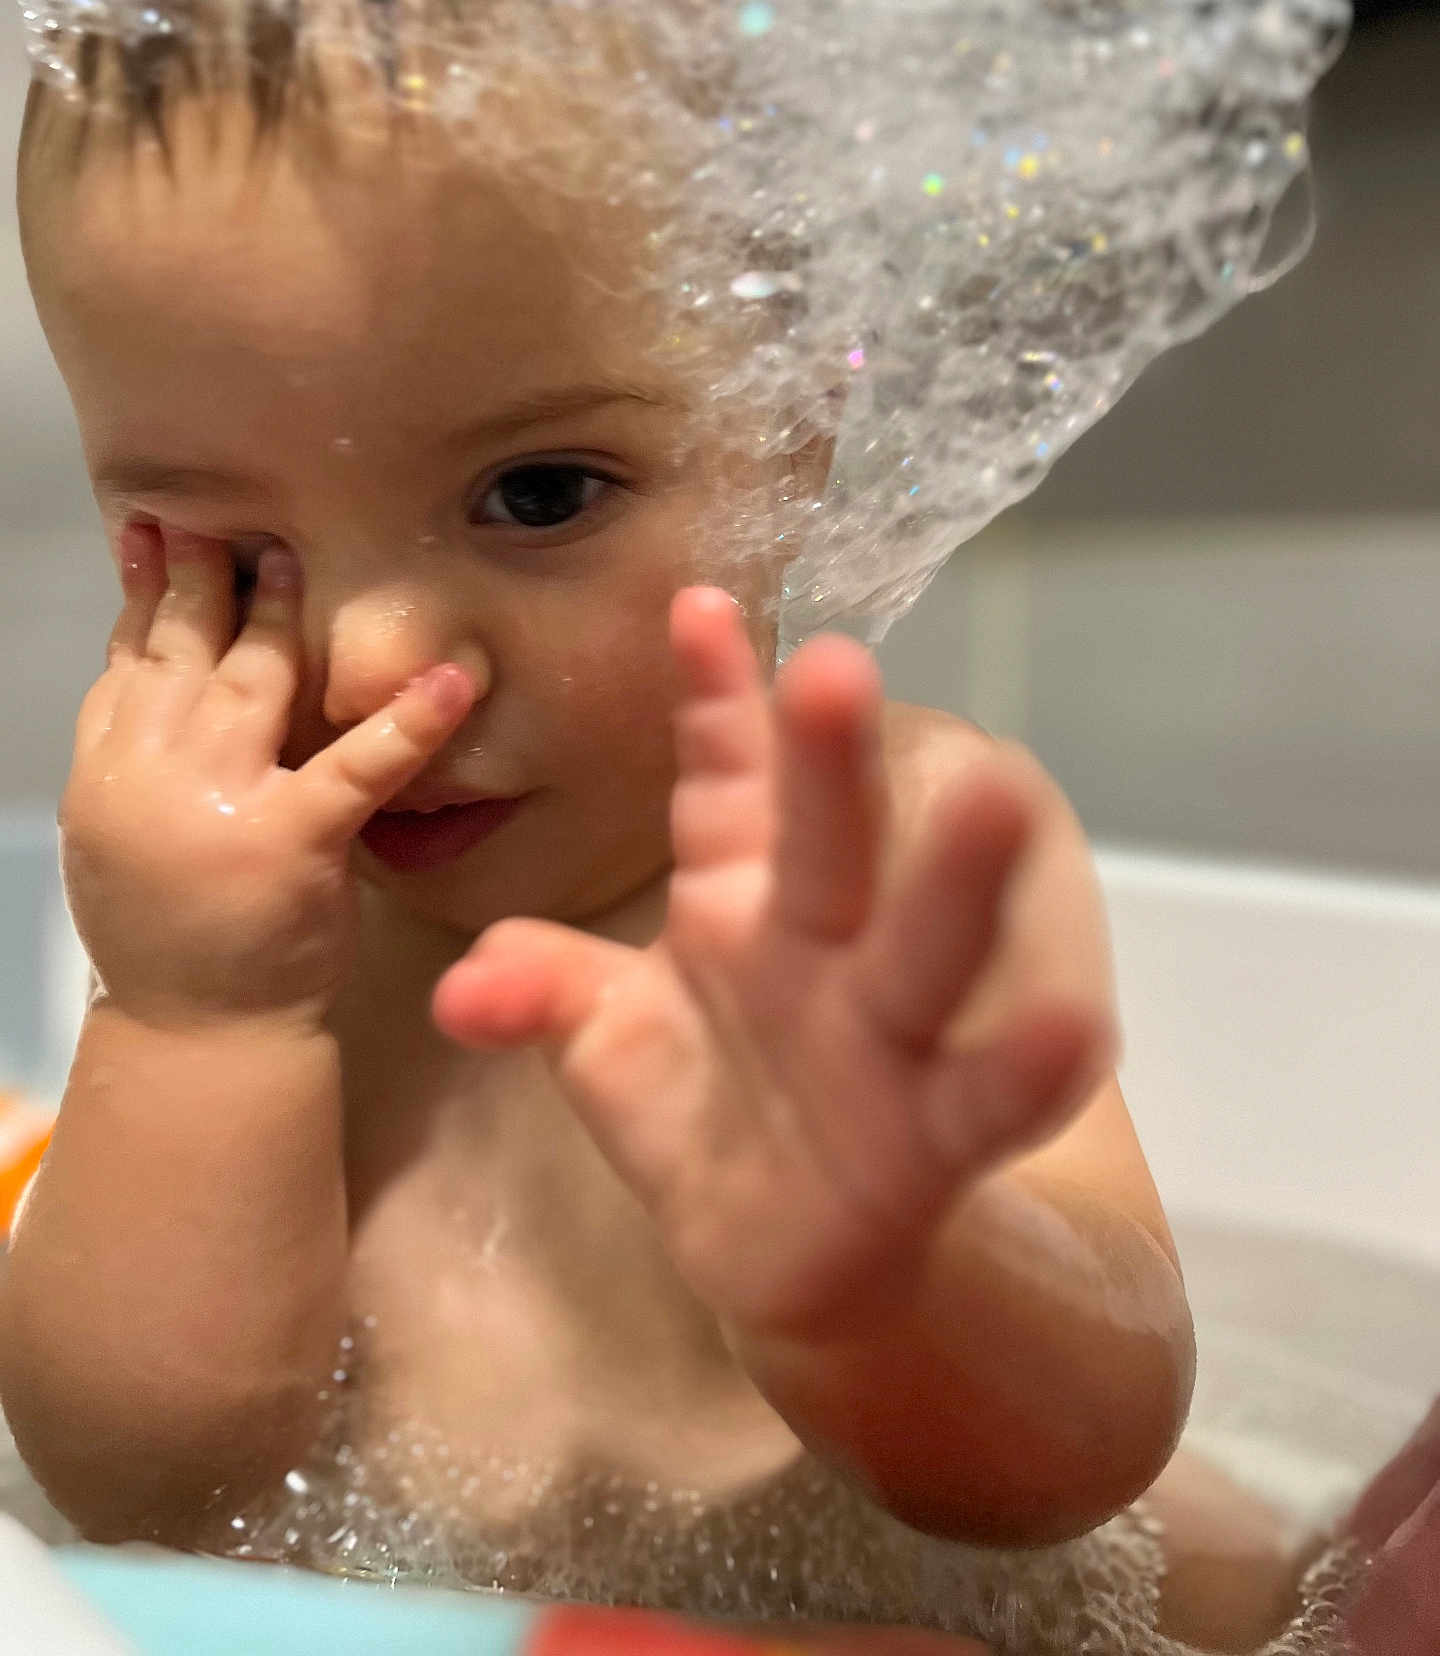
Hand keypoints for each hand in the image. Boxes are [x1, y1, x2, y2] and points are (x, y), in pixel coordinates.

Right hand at [58, 521, 473, 1025]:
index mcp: (107, 770)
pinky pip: (358, 768)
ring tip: (301, 555)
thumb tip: (152, 649)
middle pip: (185, 651)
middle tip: (232, 520)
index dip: (148, 590)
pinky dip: (407, 721)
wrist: (198, 1031)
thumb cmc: (172, 926)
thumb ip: (136, 746)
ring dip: (280, 614)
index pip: (130, 658)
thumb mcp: (118, 829)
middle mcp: (150, 775)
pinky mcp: (293, 842)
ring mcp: (220, 804)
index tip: (162, 529)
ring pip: (254, 683)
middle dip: (208, 579)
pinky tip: (452, 680)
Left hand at [433, 587, 1112, 1342]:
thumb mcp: (606, 1039)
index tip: (693, 604)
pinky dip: (1024, 1067)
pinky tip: (1074, 1027)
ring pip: (921, 951)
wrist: (795, 1246)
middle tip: (835, 664)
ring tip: (997, 791)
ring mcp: (884, 1036)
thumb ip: (543, 991)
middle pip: (826, 845)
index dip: (713, 701)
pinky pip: (983, 1099)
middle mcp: (820, 944)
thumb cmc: (704, 1105)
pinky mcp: (936, 1137)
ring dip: (955, 882)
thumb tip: (461, 986)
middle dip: (827, 761)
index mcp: (739, 899)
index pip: (726, 784)